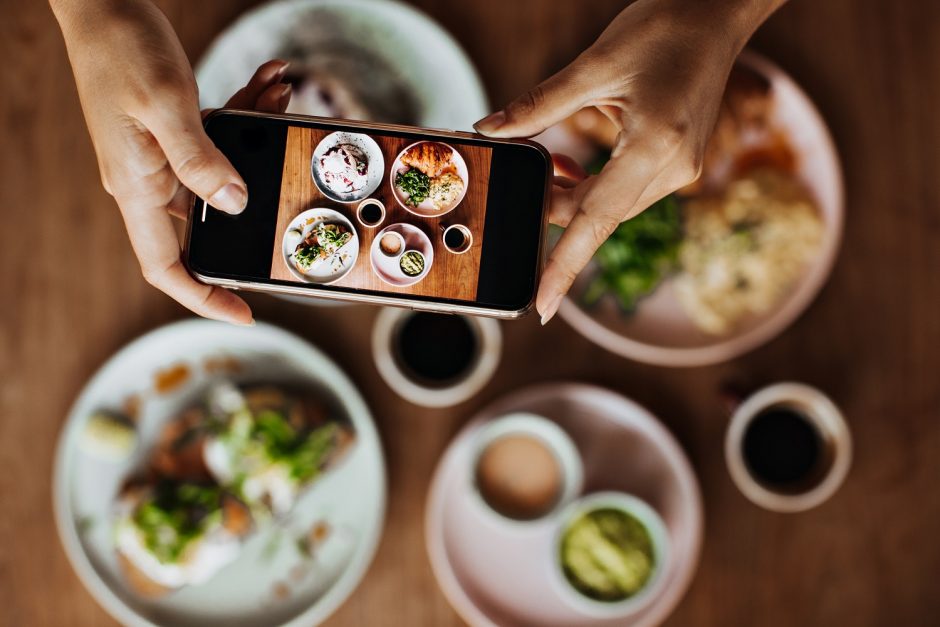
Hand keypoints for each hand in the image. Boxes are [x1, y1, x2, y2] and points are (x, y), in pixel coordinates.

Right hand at [51, 0, 292, 323]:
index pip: (164, 266)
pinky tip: (268, 85)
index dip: (202, 297)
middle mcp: (149, 181)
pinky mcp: (173, 134)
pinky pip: (218, 140)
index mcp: (137, 187)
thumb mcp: (166, 106)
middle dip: (255, 204)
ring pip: (223, 172)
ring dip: (257, 140)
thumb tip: (234, 205)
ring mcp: (162, 158)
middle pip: (208, 222)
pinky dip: (245, 116)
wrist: (101, 2)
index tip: (243, 313)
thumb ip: (201, 160)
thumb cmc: (120, 48)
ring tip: (279, 97)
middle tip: (292, 188)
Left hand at [474, 0, 783, 322]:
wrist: (718, 12)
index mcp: (654, 146)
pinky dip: (596, 183)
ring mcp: (683, 169)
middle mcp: (675, 169)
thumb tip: (492, 130)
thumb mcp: (595, 65)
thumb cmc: (665, 27)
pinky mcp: (680, 163)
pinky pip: (628, 190)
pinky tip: (574, 161)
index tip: (542, 306)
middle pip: (599, 214)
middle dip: (556, 207)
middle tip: (520, 182)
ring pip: (611, 205)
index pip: (597, 221)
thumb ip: (538, 105)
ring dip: (574, 193)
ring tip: (548, 161)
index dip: (565, 267)